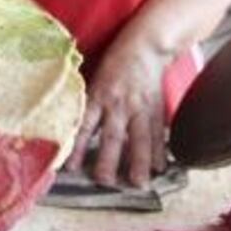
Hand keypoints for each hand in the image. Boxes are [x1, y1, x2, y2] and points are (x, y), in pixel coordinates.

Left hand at [65, 42, 168, 188]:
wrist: (145, 47)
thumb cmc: (114, 64)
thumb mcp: (94, 79)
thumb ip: (87, 103)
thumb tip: (69, 128)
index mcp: (98, 96)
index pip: (84, 125)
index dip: (77, 146)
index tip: (71, 167)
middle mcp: (118, 104)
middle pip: (112, 135)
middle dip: (108, 159)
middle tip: (104, 181)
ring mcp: (140, 108)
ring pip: (139, 138)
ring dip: (139, 162)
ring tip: (139, 183)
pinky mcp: (157, 109)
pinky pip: (157, 133)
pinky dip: (159, 151)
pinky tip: (161, 168)